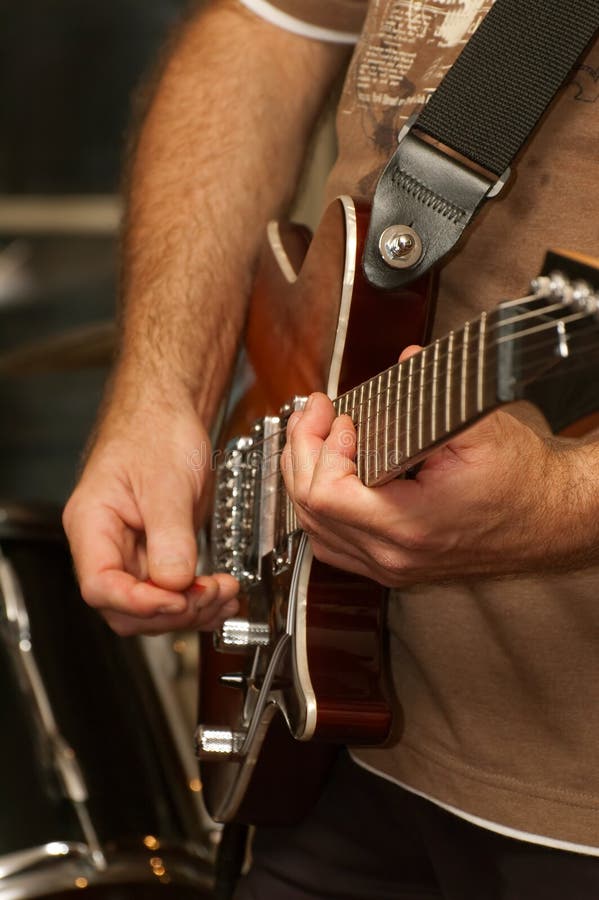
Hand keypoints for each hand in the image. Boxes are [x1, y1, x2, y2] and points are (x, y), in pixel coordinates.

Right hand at [63, 397, 238, 635]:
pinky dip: (200, 599)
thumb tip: (174, 582)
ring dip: (192, 608)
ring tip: (226, 595)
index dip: (139, 602)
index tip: (177, 599)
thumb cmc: (155, 431)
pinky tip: (224, 597)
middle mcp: (107, 545)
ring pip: (153, 605)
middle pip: (126, 607)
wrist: (170, 414)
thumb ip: (169, 535)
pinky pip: (174, 590)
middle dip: (172, 609)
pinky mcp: (160, 553)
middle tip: (211, 594)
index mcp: (92, 525)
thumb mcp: (166, 481)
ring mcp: (134, 552)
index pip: (100, 585)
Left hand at [281, 359, 591, 585]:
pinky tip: (326, 473)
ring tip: (315, 436)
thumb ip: (430, 396)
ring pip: (314, 528)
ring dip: (306, 477)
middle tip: (317, 413)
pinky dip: (319, 507)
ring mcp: (390, 566)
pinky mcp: (391, 565)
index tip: (340, 416)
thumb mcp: (480, 428)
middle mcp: (393, 555)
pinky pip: (332, 543)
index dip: (322, 446)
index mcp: (409, 525)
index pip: (327, 493)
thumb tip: (402, 362)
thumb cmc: (523, 483)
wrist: (549, 519)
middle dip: (303, 450)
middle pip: (310, 508)